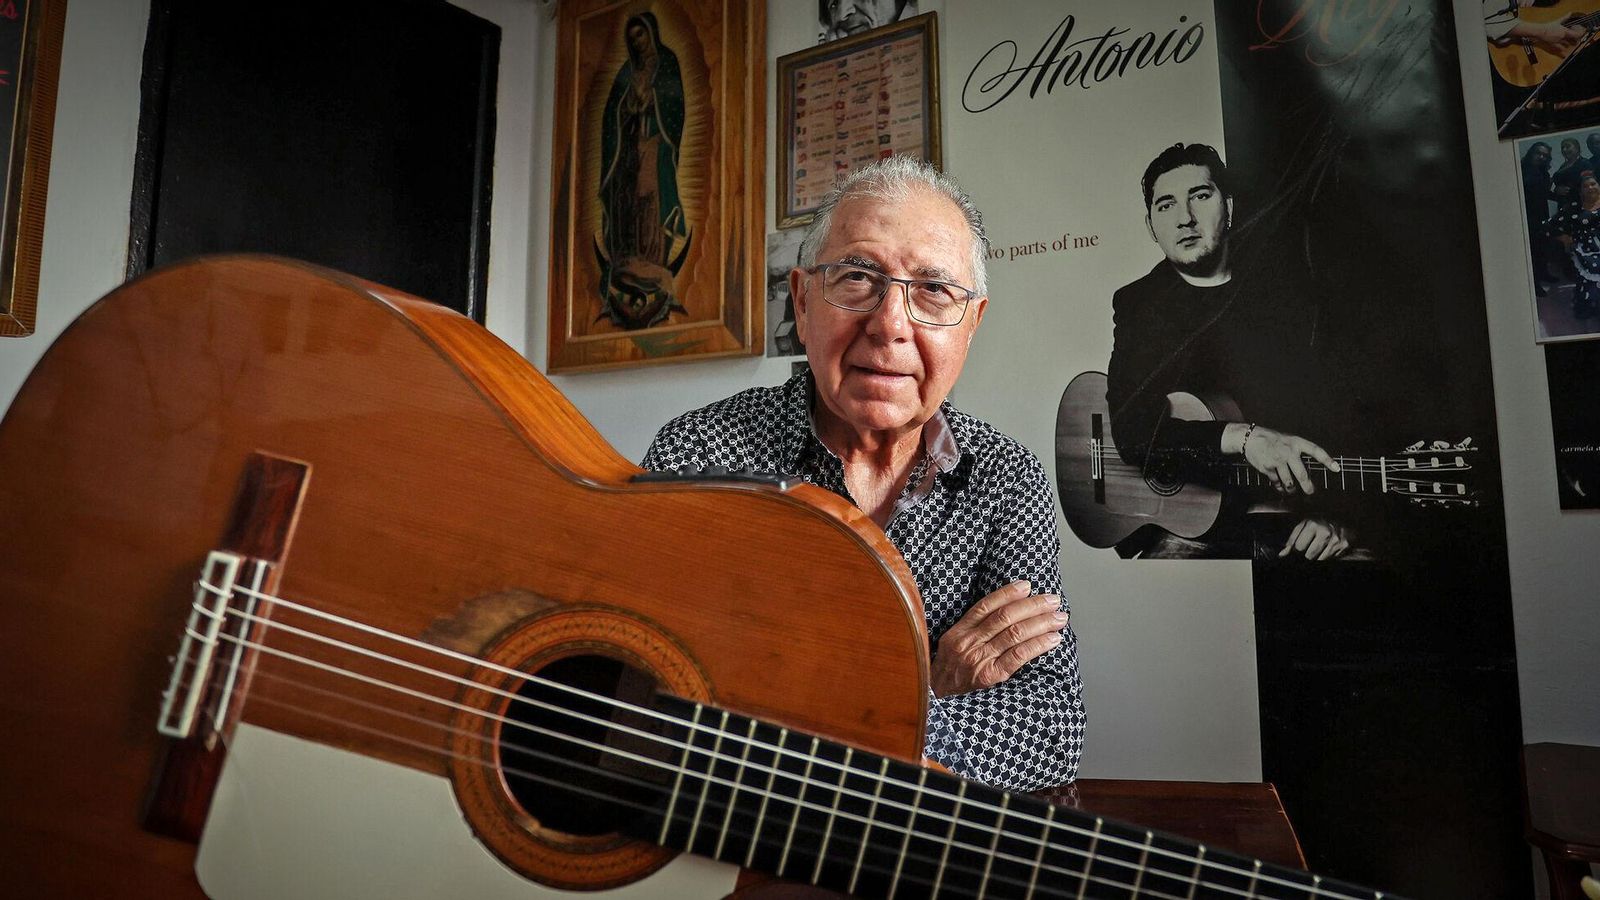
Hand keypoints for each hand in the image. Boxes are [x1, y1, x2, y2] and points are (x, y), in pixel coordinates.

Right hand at [930, 581, 1064, 697]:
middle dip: (1033, 606)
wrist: (935, 696)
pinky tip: (1052, 640)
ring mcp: (979, 659)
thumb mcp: (952, 644)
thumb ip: (973, 628)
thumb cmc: (949, 670)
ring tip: (1059, 618)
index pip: (986, 606)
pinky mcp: (990, 676)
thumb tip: (1006, 612)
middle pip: (1005, 617)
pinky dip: (1038, 645)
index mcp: (959, 631)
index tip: (1027, 586)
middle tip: (1053, 601)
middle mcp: (968, 642)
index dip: (1008, 593)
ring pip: (1014, 634)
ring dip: (1041, 623)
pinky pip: (1018, 656)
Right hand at [1238, 425, 1339, 494]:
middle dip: (1307, 486)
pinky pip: (1276, 481)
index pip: (1315, 451)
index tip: (1336, 468)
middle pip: (1302, 474)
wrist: (1250, 438)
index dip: (1327, 460)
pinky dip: (1279, 486)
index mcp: (1296, 442)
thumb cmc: (1271, 439)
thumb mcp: (1288, 439)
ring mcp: (1278, 460)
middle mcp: (1288, 452)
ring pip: (1289, 481)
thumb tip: (1307, 468)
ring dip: (1291, 489)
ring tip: (1292, 492)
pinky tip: (1280, 488)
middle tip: (1310, 492)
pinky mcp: (1268, 467)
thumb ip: (1297, 451)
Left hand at [1280, 516, 1350, 560]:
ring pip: (1320, 559)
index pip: (1299, 547)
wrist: (1344, 516)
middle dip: (1307, 555)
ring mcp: (1336, 540)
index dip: (1296, 551)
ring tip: (1318, 548)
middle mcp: (1325, 532)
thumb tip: (1282, 554)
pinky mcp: (1344, 545)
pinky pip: (1331, 558)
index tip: (1298, 550)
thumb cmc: (1321, 520)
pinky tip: (1328, 548)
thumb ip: (1292, 539)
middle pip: (1309, 556)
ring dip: (1317, 556)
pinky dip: (1328, 556)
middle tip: (1309, 549)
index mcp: (1312, 525)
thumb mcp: (1304, 524)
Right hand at [1518, 19, 1584, 54]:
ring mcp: (1558, 42)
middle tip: (1576, 40)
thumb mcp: (1557, 21)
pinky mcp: (1553, 46)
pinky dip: (1563, 53)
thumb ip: (1565, 17)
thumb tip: (1570, 13)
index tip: (1581, 34)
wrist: (1540, 32)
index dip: (1580, 35)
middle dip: (1574, 40)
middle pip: (1572, 41)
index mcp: (1565, 32)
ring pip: (1566, 45)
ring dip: (1568, 45)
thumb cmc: (1547, 27)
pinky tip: (1564, 55)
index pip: (1576, 35)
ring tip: (1569, 44)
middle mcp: (1563, 38)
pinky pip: (1560, 50)